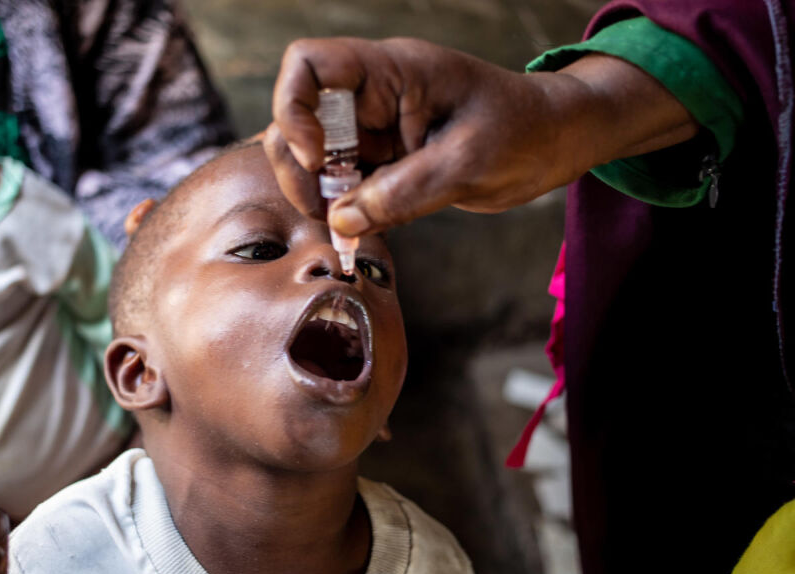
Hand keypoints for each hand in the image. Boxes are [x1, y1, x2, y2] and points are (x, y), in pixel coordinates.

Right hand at [265, 37, 696, 235]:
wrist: (556, 142)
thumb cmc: (525, 130)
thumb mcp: (467, 162)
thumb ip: (403, 193)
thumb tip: (341, 222)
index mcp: (393, 72)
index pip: (309, 65)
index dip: (294, 109)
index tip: (319, 157)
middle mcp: (374, 98)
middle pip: (299, 118)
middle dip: (299, 167)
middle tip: (324, 210)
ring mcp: (377, 131)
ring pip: (315, 158)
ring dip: (318, 195)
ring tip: (344, 228)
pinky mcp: (386, 163)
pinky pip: (345, 185)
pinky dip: (343, 212)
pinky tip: (359, 232)